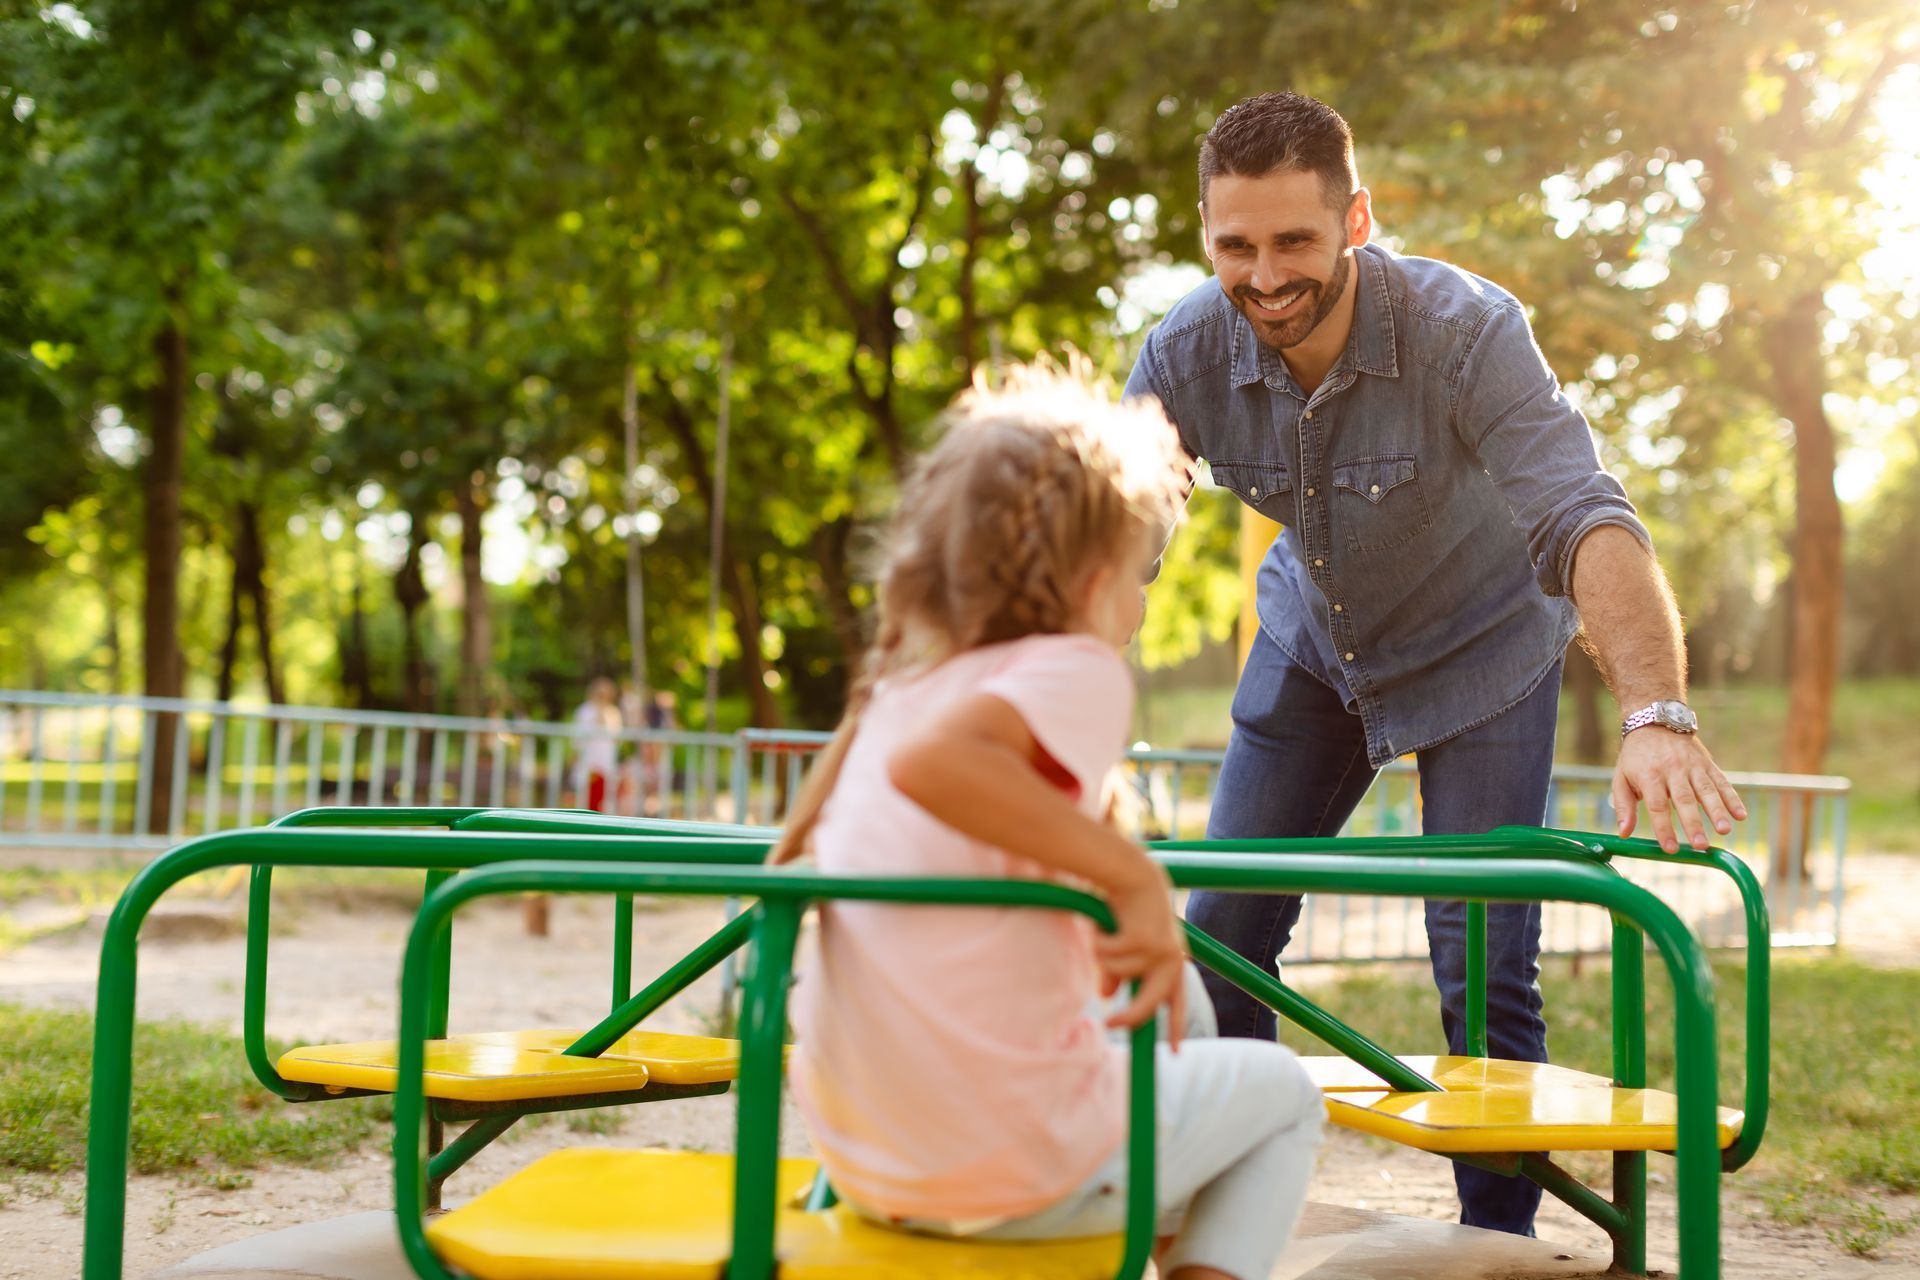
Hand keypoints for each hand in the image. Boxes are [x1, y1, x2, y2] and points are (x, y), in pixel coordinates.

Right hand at [1092, 867, 1188, 1049]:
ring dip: (1103, 956)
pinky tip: (1103, 925)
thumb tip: (1105, 995)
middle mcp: (1171, 960)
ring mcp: (1158, 951)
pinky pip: (1108, 957)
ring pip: (1119, 974)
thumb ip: (1119, 972)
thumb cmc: (1129, 909)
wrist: (1134, 874)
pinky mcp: (1143, 941)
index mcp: (1173, 963)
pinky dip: (1098, 942)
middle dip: (1129, 1018)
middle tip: (1109, 1023)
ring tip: (1105, 933)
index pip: (1178, 1002)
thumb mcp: (1127, 945)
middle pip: (1149, 1005)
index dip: (1177, 1027)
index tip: (1176, 1053)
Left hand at [1612, 729, 1746, 853]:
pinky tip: (1740, 815)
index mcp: (1649, 775)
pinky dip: (1732, 798)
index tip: (1671, 848)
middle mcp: (1672, 770)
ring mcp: (1692, 766)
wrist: (1655, 722)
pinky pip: (1722, 782)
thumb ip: (1624, 806)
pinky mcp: (1707, 764)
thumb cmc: (1636, 757)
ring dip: (1717, 811)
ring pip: (1707, 790)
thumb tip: (1624, 834)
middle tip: (1701, 845)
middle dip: (1693, 823)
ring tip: (1725, 831)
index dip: (1664, 827)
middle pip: (1684, 800)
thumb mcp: (1621, 778)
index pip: (1657, 805)